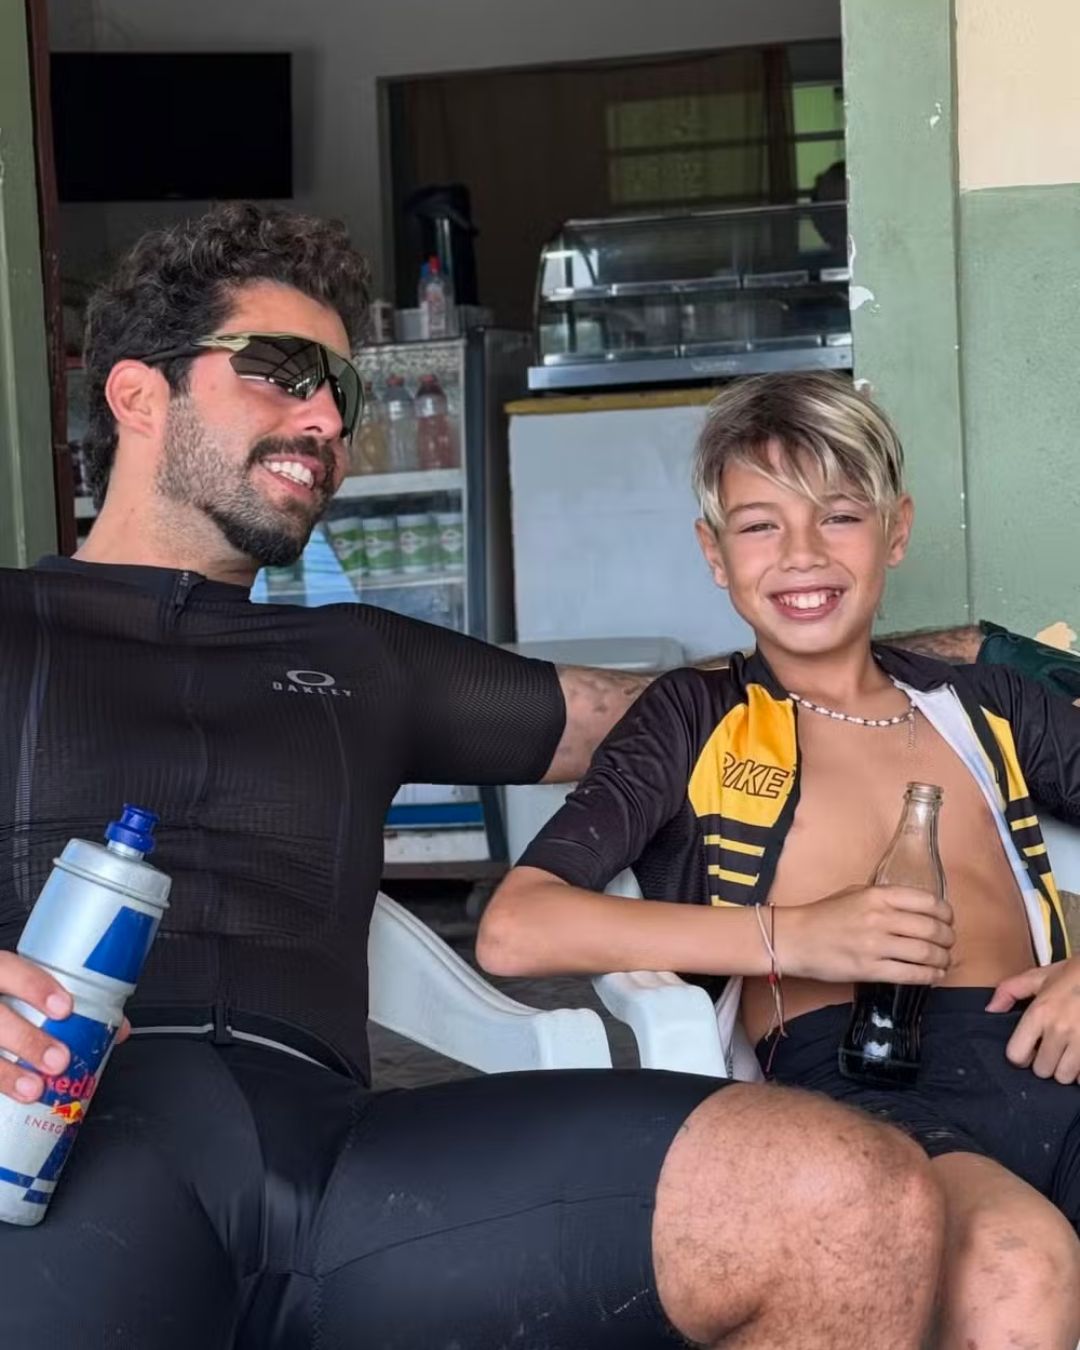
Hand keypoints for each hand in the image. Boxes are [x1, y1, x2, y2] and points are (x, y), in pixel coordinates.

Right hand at [0, 952, 129, 1104]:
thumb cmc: (6, 998)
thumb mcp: (27, 989)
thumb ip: (67, 1004)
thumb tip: (116, 1028)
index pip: (8, 968)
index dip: (36, 987)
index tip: (65, 1008)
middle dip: (27, 1039)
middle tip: (59, 1060)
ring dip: (6, 1073)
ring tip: (34, 1088)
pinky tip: (8, 1098)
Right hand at [779, 884, 954, 984]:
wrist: (795, 938)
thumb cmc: (823, 914)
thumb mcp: (854, 893)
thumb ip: (884, 897)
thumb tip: (914, 906)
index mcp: (878, 895)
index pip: (928, 902)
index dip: (946, 914)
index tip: (948, 921)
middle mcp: (880, 918)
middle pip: (932, 929)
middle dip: (948, 939)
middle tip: (948, 944)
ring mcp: (875, 945)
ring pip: (925, 953)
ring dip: (942, 960)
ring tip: (944, 962)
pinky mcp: (869, 969)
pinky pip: (910, 974)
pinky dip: (929, 976)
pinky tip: (933, 976)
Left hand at [987, 957, 1079, 1083]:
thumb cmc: (1074, 976)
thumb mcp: (1039, 977)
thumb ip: (1009, 991)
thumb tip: (990, 1009)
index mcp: (1039, 1013)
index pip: (1016, 1054)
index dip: (1020, 1055)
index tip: (1029, 1049)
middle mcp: (1059, 1030)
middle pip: (1042, 1070)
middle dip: (1045, 1063)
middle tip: (1053, 1050)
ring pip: (1064, 1077)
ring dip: (1065, 1069)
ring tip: (1069, 1054)